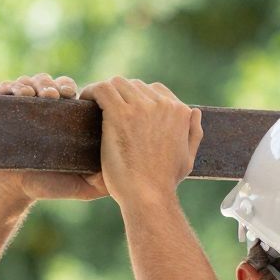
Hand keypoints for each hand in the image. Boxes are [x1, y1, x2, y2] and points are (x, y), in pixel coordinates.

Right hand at [0, 75, 106, 204]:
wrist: (13, 188)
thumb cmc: (48, 184)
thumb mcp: (81, 185)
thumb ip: (103, 180)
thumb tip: (129, 175)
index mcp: (63, 118)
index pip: (70, 93)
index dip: (72, 89)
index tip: (75, 95)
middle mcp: (42, 108)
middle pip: (52, 83)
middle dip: (56, 85)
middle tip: (59, 94)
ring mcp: (21, 105)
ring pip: (30, 81)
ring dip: (37, 83)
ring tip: (42, 95)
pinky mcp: (0, 105)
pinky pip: (6, 87)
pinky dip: (14, 87)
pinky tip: (21, 94)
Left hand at [79, 76, 202, 210]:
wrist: (149, 196)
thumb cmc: (165, 183)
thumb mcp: (188, 159)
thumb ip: (193, 133)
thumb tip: (194, 112)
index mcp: (180, 112)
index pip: (156, 90)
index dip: (139, 99)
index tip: (127, 111)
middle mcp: (162, 105)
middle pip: (135, 85)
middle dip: (121, 96)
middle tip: (108, 111)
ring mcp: (141, 108)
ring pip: (117, 83)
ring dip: (106, 93)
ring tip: (96, 106)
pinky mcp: (120, 113)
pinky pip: (101, 89)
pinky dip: (91, 91)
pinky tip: (86, 101)